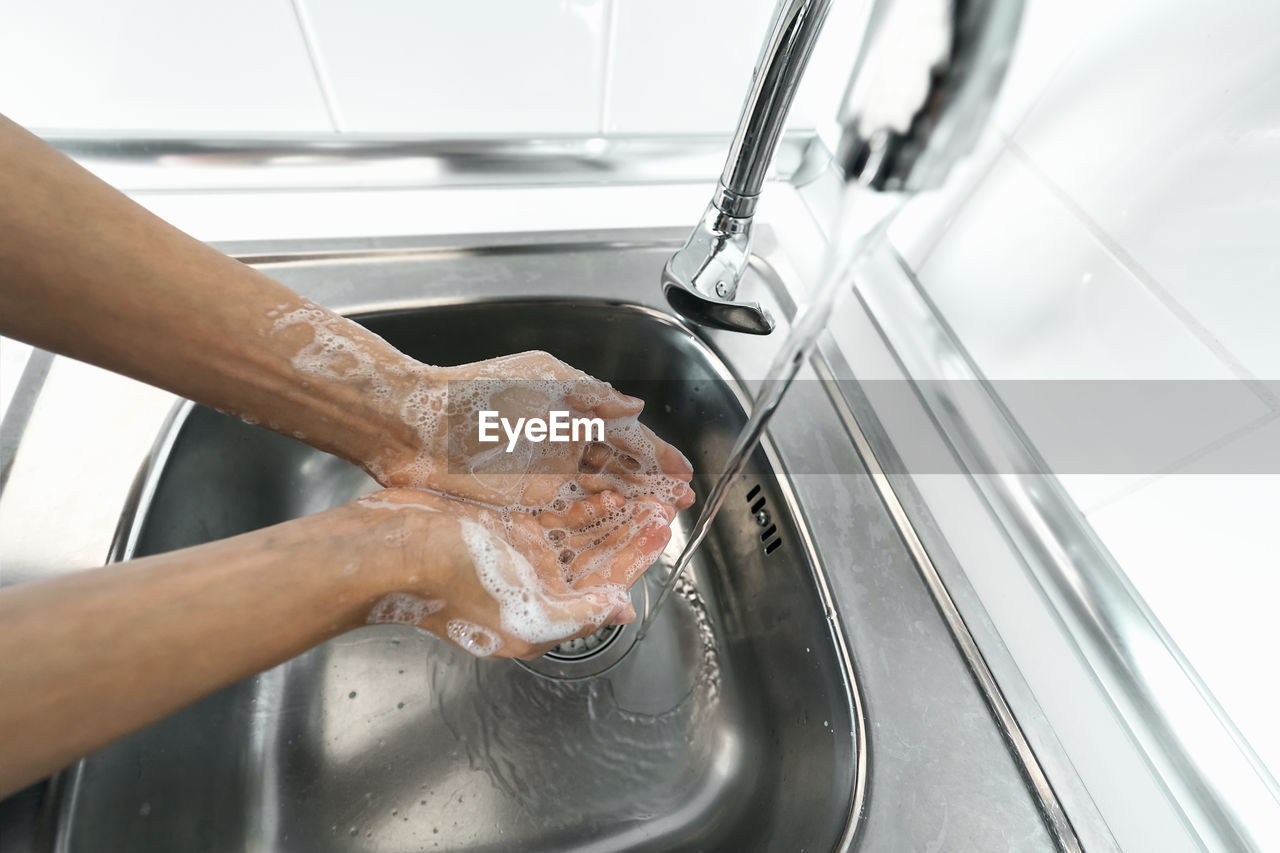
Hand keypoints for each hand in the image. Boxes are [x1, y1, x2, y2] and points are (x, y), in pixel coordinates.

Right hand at [352, 488, 672, 659]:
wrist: (389, 549)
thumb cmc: (447, 582)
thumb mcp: (523, 613)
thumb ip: (578, 615)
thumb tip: (622, 612)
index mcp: (545, 614)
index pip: (608, 585)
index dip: (638, 558)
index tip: (663, 531)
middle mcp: (537, 587)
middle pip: (600, 559)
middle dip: (633, 534)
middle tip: (663, 506)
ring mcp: (521, 557)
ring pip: (582, 536)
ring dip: (613, 518)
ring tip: (644, 496)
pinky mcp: (504, 530)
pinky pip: (555, 518)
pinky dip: (582, 507)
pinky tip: (603, 491)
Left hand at [384, 350, 694, 510]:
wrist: (413, 425)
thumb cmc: (474, 395)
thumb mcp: (542, 383)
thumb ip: (591, 396)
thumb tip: (634, 406)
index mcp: (568, 415)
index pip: (623, 440)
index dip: (655, 455)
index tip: (683, 471)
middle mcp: (559, 451)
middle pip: (617, 473)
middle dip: (652, 486)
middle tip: (681, 501)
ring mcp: (541, 483)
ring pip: (597, 499)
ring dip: (630, 509)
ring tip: (659, 520)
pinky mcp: (520, 510)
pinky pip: (566, 522)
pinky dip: (594, 526)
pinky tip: (615, 531)